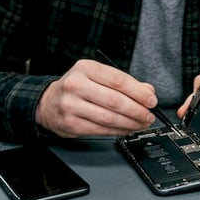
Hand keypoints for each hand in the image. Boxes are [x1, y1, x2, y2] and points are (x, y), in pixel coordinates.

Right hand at [36, 59, 157, 137]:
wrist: (48, 103)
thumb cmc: (76, 88)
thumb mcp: (96, 76)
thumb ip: (123, 82)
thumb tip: (147, 91)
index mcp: (85, 68)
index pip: (118, 80)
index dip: (139, 92)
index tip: (151, 100)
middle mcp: (76, 85)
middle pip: (115, 100)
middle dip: (137, 110)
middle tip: (149, 115)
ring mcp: (72, 105)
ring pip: (109, 118)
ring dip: (130, 123)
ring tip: (141, 123)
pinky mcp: (71, 124)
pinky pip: (101, 130)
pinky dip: (119, 131)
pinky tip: (127, 129)